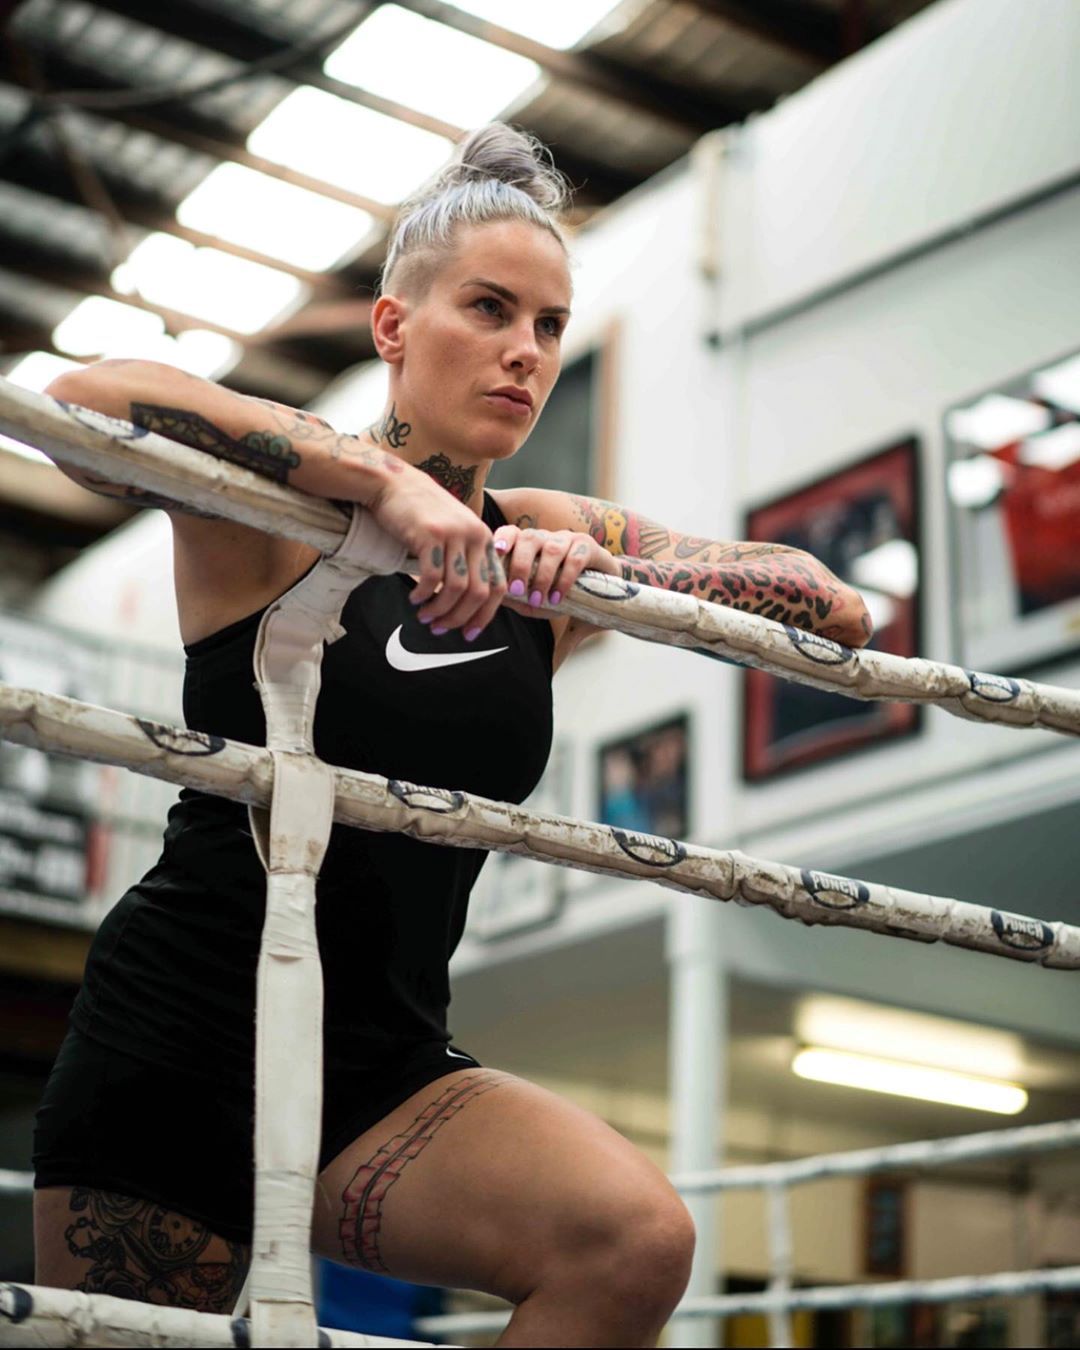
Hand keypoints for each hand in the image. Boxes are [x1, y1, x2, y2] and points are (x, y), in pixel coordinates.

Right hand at [369, 465, 505, 638]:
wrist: (393, 483)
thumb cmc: (420, 511)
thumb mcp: (453, 531)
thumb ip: (464, 558)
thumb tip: (464, 601)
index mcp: (484, 538)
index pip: (497, 586)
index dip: (485, 615)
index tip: (469, 633)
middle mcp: (474, 535)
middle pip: (477, 593)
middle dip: (459, 618)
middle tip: (439, 629)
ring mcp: (454, 534)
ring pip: (455, 589)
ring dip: (438, 610)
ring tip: (424, 617)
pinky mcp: (431, 535)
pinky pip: (432, 578)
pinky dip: (423, 595)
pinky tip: (414, 598)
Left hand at [491, 524, 620, 609]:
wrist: (604, 597)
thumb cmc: (563, 597)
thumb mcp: (537, 603)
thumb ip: (517, 600)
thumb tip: (495, 599)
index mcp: (530, 546)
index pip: (512, 533)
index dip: (503, 539)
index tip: (497, 552)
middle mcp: (547, 538)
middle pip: (529, 538)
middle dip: (520, 564)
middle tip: (516, 589)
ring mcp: (569, 540)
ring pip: (552, 549)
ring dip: (543, 576)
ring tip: (538, 599)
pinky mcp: (589, 547)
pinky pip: (575, 559)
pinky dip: (564, 580)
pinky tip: (558, 598)